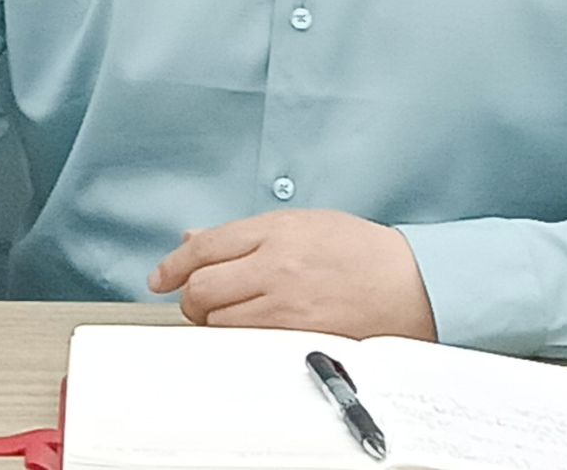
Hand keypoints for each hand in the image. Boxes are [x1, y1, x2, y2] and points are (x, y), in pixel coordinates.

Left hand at [149, 209, 436, 339]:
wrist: (406, 282)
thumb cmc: (360, 250)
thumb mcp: (304, 224)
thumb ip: (248, 233)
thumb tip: (196, 238)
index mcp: (279, 229)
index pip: (206, 246)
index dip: (174, 263)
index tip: (160, 276)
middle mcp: (276, 263)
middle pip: (202, 286)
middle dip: (190, 297)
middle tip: (197, 299)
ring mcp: (285, 302)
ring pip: (216, 319)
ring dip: (210, 320)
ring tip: (224, 315)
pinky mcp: (294, 334)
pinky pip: (242, 342)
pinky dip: (233, 337)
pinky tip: (243, 330)